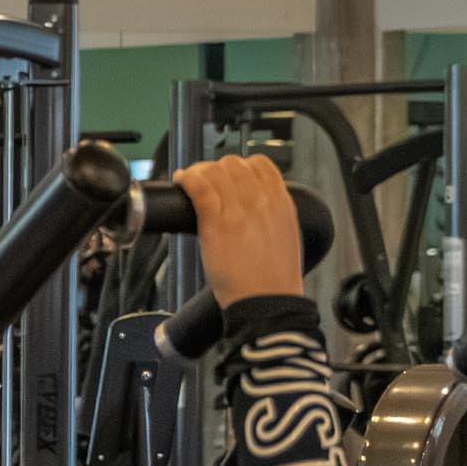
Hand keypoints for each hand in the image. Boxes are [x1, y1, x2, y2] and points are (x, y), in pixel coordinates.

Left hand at [168, 153, 312, 318]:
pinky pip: (200, 187)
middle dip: (215, 168)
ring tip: (189, 181)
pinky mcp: (217, 222)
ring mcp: (239, 209)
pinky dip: (187, 180)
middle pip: (233, 164)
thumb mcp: (284, 235)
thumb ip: (270, 215)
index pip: (260, 164)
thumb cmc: (273, 279)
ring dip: (198, 172)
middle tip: (204, 181)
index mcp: (281, 202)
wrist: (267, 302)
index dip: (240, 166)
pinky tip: (182, 183)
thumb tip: (253, 207)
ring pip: (215, 171)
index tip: (227, 175)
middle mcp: (262, 200)